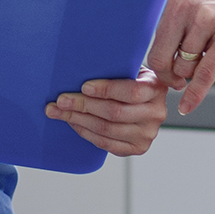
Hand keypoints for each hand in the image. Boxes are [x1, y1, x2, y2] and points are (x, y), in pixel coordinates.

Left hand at [45, 66, 168, 155]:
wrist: (143, 103)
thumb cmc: (130, 80)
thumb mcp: (130, 68)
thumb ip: (116, 68)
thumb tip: (83, 65)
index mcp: (156, 88)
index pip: (132, 91)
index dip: (106, 90)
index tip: (84, 87)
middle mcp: (156, 113)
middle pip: (115, 113)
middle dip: (83, 105)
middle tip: (61, 100)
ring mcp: (147, 134)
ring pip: (107, 129)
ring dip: (78, 120)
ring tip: (58, 112)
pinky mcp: (136, 148)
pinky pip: (106, 143)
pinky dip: (85, 132)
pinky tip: (73, 122)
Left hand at [147, 0, 214, 113]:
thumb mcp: (194, 7)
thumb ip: (170, 26)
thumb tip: (146, 62)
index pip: (149, 41)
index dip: (155, 64)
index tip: (162, 74)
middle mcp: (186, 5)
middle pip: (161, 58)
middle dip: (168, 76)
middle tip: (177, 81)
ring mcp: (208, 19)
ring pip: (184, 67)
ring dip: (192, 74)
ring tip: (205, 61)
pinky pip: (204, 74)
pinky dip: (195, 94)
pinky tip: (187, 107)